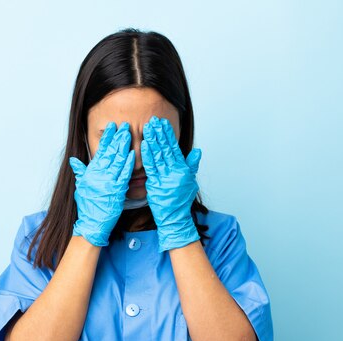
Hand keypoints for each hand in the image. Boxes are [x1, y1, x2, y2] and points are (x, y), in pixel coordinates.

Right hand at [69, 121, 134, 246]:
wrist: (92, 223)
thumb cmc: (87, 206)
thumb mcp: (80, 187)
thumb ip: (79, 172)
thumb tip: (74, 160)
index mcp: (91, 172)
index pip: (100, 151)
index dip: (107, 138)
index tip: (112, 127)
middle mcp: (99, 175)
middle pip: (110, 152)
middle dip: (118, 138)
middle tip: (125, 125)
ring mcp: (108, 182)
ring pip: (117, 161)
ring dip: (124, 146)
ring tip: (129, 134)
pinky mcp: (117, 191)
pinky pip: (124, 175)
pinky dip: (128, 164)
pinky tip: (133, 154)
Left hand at [141, 115, 201, 251]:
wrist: (175, 218)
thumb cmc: (181, 201)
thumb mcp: (190, 182)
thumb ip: (192, 165)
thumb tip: (197, 151)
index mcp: (182, 170)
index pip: (174, 148)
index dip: (169, 135)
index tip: (164, 123)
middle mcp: (175, 172)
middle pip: (166, 149)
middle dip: (160, 134)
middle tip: (154, 120)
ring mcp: (166, 178)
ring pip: (159, 156)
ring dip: (153, 140)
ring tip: (149, 128)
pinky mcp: (157, 185)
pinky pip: (151, 168)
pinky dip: (148, 155)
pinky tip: (145, 144)